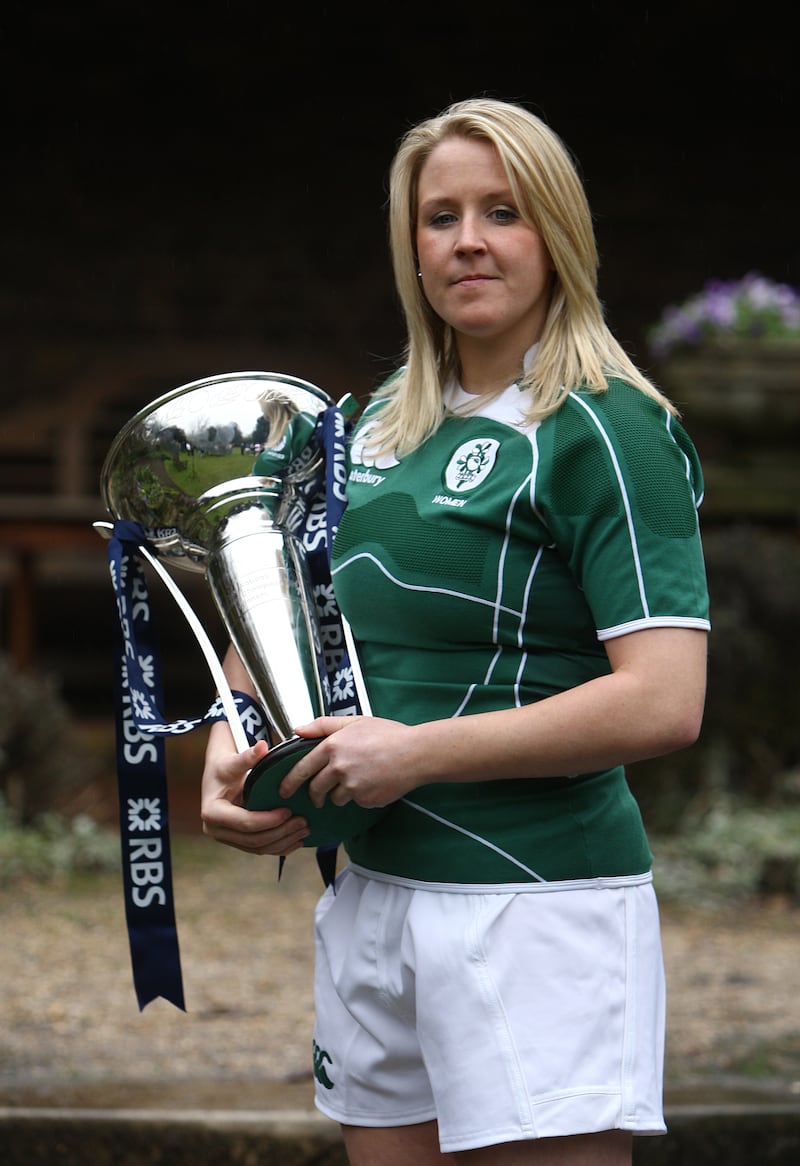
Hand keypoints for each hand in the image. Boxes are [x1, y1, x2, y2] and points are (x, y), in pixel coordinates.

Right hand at [201, 733, 310, 855]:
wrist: (218, 776)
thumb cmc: (225, 767)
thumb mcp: (233, 761)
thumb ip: (248, 757)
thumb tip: (262, 747)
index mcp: (212, 812)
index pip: (245, 823)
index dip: (269, 820)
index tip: (288, 811)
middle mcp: (215, 830)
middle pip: (253, 839)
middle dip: (281, 833)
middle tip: (303, 822)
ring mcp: (226, 838)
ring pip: (258, 848)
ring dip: (283, 842)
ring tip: (304, 830)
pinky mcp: (237, 841)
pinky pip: (259, 849)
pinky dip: (279, 847)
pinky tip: (296, 840)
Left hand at [279, 716, 421, 809]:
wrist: (416, 753)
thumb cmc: (388, 734)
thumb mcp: (354, 721)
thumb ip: (323, 725)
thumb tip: (297, 730)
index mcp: (333, 746)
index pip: (302, 769)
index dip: (290, 781)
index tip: (284, 790)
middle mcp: (339, 767)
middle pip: (316, 789)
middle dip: (314, 795)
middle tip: (317, 797)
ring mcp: (352, 786)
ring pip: (336, 798)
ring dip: (341, 794)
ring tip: (359, 779)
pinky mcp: (366, 799)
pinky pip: (356, 802)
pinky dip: (361, 796)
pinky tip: (374, 783)